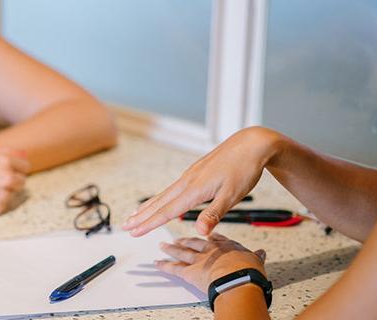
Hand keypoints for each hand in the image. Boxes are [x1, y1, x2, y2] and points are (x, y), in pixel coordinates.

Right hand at [0, 146, 29, 216]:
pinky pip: (4, 204)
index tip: (9, 170)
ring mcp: (3, 194)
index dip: (17, 168)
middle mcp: (7, 177)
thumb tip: (25, 155)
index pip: (25, 166)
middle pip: (22, 181)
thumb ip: (5, 152)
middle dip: (12, 181)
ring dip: (5, 192)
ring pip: (14, 193)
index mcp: (4, 160)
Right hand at [123, 127, 282, 236]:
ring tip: (134, 215)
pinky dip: (161, 197)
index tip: (133, 232)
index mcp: (195, 189)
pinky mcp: (195, 172)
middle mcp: (188, 181)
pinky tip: (161, 200)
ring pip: (164, 194)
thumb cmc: (244, 169)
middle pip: (159, 202)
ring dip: (148, 206)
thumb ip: (213, 214)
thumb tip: (199, 233)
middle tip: (124, 225)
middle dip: (141, 216)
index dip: (149, 223)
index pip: (167, 211)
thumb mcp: (232, 195)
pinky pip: (172, 188)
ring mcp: (190, 175)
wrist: (251, 144)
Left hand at [156, 233, 265, 292]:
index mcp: (226, 246)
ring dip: (171, 249)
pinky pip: (173, 268)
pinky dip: (164, 266)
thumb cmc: (248, 271)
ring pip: (181, 252)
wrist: (238, 280)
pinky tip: (157, 263)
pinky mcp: (189, 272)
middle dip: (185, 241)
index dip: (209, 236)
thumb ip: (256, 256)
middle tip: (178, 239)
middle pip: (194, 243)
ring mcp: (198, 260)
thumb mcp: (256, 261)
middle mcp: (210, 250)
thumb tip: (261, 253)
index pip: (216, 238)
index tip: (205, 234)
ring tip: (163, 246)